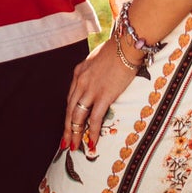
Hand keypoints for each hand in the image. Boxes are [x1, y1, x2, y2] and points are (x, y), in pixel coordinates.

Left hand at [63, 36, 140, 152]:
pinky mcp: (104, 95)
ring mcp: (91, 89)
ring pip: (78, 117)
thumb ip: (92, 72)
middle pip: (70, 110)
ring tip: (75, 147)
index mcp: (78, 73)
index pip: (70, 99)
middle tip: (66, 143)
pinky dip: (92, 132)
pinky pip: (94, 118)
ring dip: (76, 134)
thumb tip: (94, 81)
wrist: (125, 45)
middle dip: (67, 129)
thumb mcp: (96, 59)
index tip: (68, 125)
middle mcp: (80, 82)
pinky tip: (92, 142)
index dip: (68, 114)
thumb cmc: (115, 49)